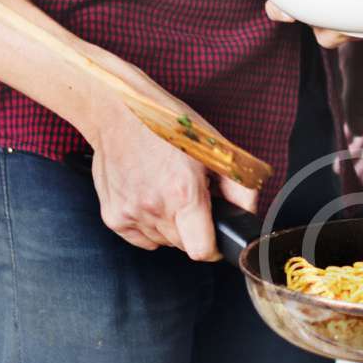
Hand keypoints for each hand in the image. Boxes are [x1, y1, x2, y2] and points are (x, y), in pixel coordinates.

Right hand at [83, 76, 257, 260]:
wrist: (118, 112)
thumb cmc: (166, 125)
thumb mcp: (214, 148)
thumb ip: (239, 186)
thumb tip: (249, 213)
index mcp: (183, 193)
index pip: (202, 251)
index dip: (214, 248)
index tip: (215, 236)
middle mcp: (155, 207)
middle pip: (184, 246)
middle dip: (192, 229)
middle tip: (190, 200)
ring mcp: (131, 213)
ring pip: (163, 242)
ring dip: (170, 226)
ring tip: (166, 193)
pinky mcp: (113, 216)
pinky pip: (141, 238)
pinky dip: (148, 226)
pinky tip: (149, 198)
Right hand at [264, 0, 357, 48]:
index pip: (278, 8)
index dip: (279, 11)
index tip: (288, 13)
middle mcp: (314, 5)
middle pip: (306, 25)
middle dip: (314, 22)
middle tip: (325, 14)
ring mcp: (338, 14)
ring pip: (331, 35)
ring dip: (339, 24)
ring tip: (351, 5)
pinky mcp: (361, 18)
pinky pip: (357, 30)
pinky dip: (360, 22)